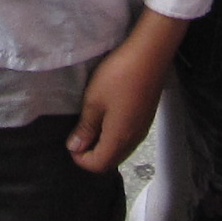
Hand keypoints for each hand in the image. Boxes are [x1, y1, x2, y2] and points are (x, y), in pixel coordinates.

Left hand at [66, 11, 187, 173]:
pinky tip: (107, 118)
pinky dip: (114, 137)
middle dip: (91, 155)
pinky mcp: (146, 119)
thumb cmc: (118, 76)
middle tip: (78, 135)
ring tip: (90, 125)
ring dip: (103, 146)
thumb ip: (85, 127)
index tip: (70, 142)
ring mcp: (142, 130)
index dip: (80, 159)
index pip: (98, 165)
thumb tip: (75, 148)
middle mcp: (133, 140)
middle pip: (111, 161)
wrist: (150, 55)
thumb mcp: (94, 101)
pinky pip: (128, 139)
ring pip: (120, 151)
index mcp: (119, 139)